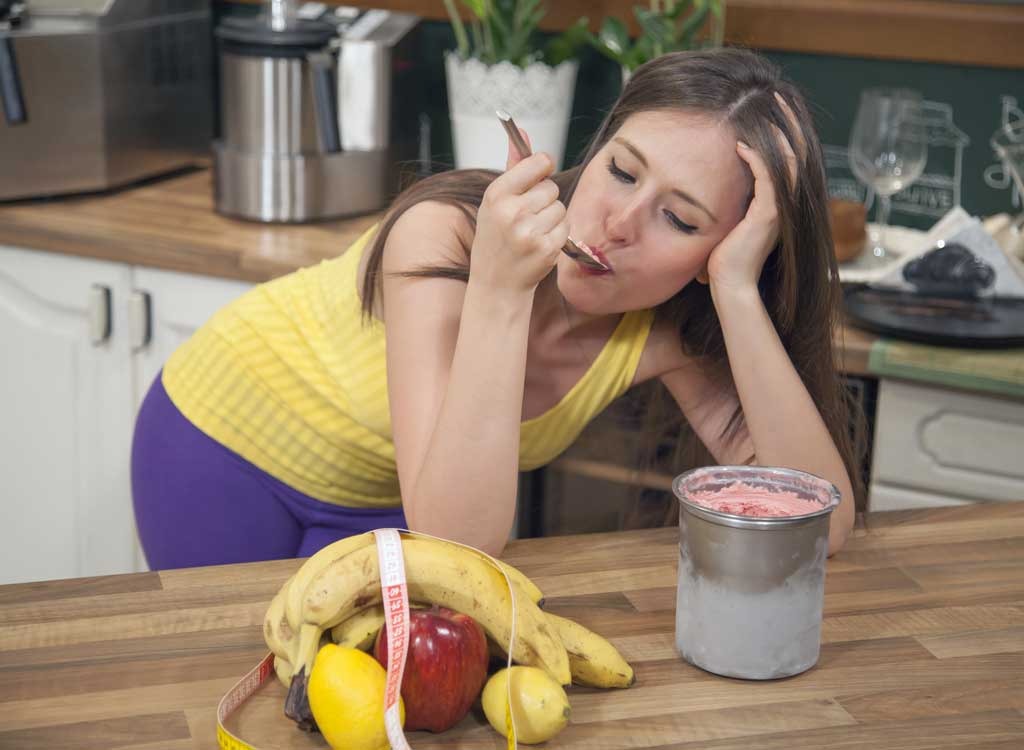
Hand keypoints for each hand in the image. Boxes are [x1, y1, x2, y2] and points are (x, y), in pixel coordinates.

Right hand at [470, 127, 568, 294]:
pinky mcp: (546, 248)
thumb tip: (524, 133)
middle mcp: (511, 211)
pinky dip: (557, 236)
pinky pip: (565, 228)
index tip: (538, 178)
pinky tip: (539, 245)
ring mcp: (529, 231)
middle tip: (527, 217)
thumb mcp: (495, 202)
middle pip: (551, 187)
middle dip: (545, 200)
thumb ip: (514, 167)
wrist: (496, 284)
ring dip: (552, 219)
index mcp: (496, 194)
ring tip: (532, 232)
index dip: (543, 169)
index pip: (538, 163)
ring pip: (561, 208)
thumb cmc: (496, 238)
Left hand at [706, 93, 804, 292]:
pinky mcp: (768, 215)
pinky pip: (768, 178)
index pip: (787, 158)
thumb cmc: (724, 260)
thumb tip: (714, 187)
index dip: (784, 131)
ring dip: (777, 131)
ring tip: (767, 106)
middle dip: (788, 121)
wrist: (730, 285)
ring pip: (788, 159)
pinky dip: (757, 159)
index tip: (771, 108)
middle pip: (796, 151)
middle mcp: (785, 203)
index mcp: (778, 202)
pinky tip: (741, 146)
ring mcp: (780, 209)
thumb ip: (732, 202)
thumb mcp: (729, 222)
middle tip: (778, 95)